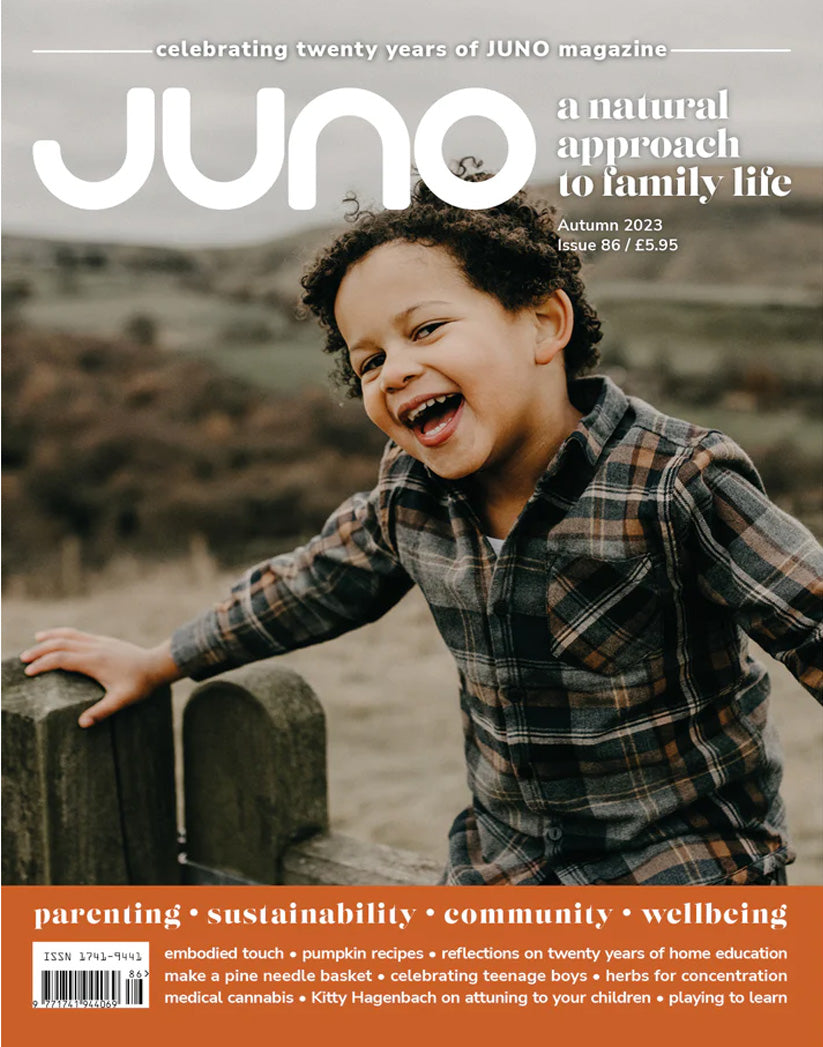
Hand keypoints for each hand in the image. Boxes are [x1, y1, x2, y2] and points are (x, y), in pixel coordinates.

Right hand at [20, 628, 181, 727]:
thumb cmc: (141, 684)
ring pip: (70, 634)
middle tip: (24, 659)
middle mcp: (95, 648)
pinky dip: (65, 634)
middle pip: (61, 644)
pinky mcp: (104, 641)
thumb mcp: (122, 700)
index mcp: (95, 661)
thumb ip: (102, 712)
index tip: (30, 672)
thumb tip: (82, 724)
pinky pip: (79, 634)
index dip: (44, 664)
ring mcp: (100, 642)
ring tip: (36, 640)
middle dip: (40, 650)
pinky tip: (60, 638)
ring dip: (51, 637)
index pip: (62, 659)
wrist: (157, 665)